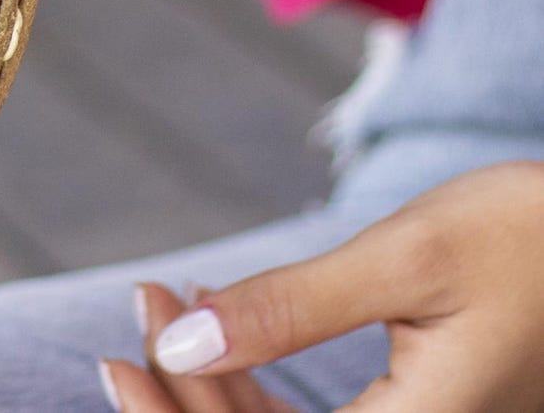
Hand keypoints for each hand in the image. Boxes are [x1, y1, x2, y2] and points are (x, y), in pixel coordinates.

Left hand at [101, 163, 543, 412]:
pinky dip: (261, 373)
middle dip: (188, 387)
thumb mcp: (400, 261)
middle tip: (144, 301)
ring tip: (167, 296)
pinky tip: (220, 314)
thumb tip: (183, 346)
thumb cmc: (521, 234)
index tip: (118, 360)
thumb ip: (290, 310)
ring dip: (217, 376)